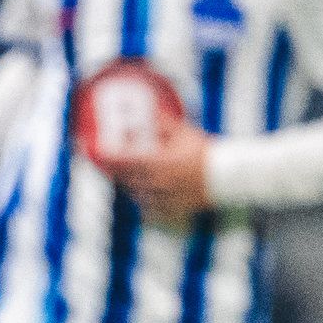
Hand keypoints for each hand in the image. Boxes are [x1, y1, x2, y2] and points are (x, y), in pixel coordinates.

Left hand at [94, 121, 214, 220]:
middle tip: (103, 163)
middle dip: (112, 171)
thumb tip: (149, 111)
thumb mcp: (184, 133)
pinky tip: (143, 199)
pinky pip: (151, 210)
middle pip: (125, 178)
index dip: (106, 156)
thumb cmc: (206, 152)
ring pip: (136, 194)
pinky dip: (144, 204)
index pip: (123, 160)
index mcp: (158, 162)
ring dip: (128, 186)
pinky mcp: (173, 209)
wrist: (228, 176)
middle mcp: (157, 182)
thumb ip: (164, 123)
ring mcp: (164, 198)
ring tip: (124, 178)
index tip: (94, 150)